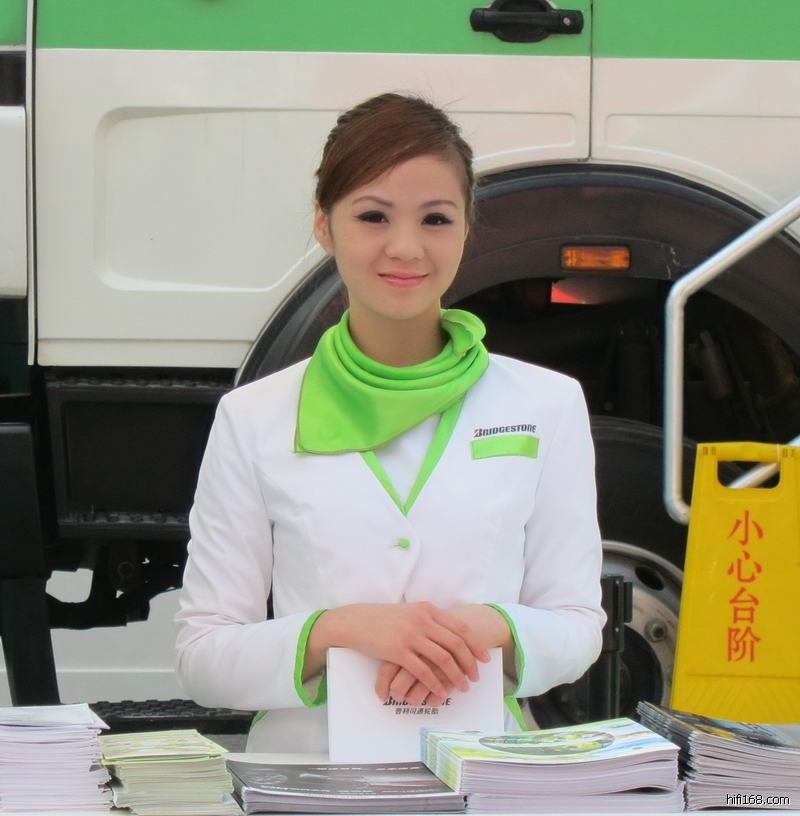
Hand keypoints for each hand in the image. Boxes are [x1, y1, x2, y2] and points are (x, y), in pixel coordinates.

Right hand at [306, 602, 489, 699]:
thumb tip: (449, 632)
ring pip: (444, 659)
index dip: (475, 644)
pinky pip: (424, 671)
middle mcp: (423, 620)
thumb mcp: (410, 611)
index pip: (460, 628)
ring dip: (457, 676)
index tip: (485, 658)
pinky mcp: (398, 651)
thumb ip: (429, 619)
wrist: (357, 621)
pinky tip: (441, 692)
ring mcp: (411, 636)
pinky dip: (435, 683)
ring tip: (463, 687)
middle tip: (475, 677)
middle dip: (470, 663)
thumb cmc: (383, 618)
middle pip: (456, 644)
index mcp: (428, 610)